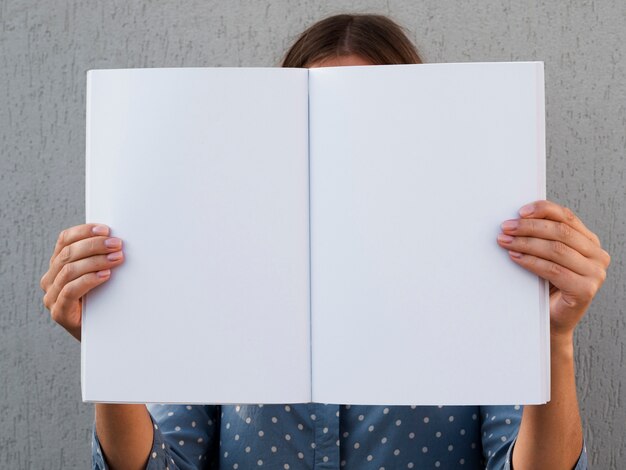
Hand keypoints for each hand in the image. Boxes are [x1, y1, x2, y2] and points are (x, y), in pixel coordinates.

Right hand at [40, 224, 124, 340]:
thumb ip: (100, 257)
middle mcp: (50, 278)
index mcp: (58, 265)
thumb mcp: (99, 274)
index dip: (84, 231)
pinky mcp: (59, 312)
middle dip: (95, 245)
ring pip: (69, 270)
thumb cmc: (102, 301)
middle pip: (68, 253)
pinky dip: (89, 280)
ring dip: (96, 261)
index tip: (106, 229)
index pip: (65, 240)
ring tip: (117, 258)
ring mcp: (51, 296)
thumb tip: (117, 238)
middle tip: (117, 244)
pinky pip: (70, 291)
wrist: (101, 335)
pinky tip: (105, 275)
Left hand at [496, 200, 609, 339]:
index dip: (543, 210)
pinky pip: (553, 269)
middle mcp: (597, 255)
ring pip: (556, 249)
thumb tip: (518, 219)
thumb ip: (544, 238)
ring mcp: (595, 273)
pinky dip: (531, 261)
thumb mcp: (548, 256)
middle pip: (560, 232)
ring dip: (526, 243)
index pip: (567, 217)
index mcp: (590, 242)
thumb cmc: (548, 287)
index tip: (520, 211)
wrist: (553, 321)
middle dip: (529, 227)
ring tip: (506, 241)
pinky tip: (515, 257)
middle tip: (506, 227)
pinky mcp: (585, 290)